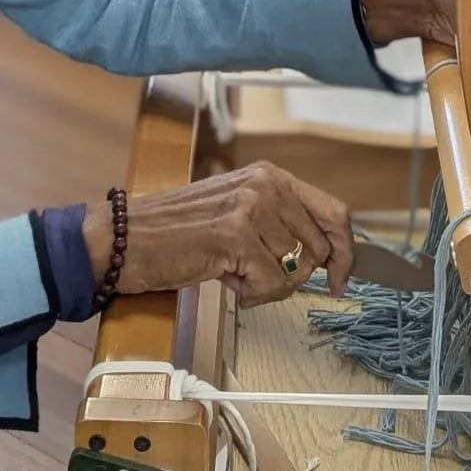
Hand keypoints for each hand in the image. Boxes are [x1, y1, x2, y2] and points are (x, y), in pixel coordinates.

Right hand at [81, 163, 352, 307]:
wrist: (125, 238)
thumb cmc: (178, 233)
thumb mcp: (237, 213)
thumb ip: (278, 224)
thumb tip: (324, 257)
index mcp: (270, 175)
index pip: (333, 211)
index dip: (345, 250)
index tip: (341, 279)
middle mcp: (266, 184)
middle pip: (318, 247)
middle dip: (295, 277)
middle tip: (256, 279)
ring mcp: (251, 206)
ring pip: (296, 268)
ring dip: (269, 287)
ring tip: (235, 276)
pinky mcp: (235, 234)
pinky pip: (271, 283)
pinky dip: (252, 295)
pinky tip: (226, 282)